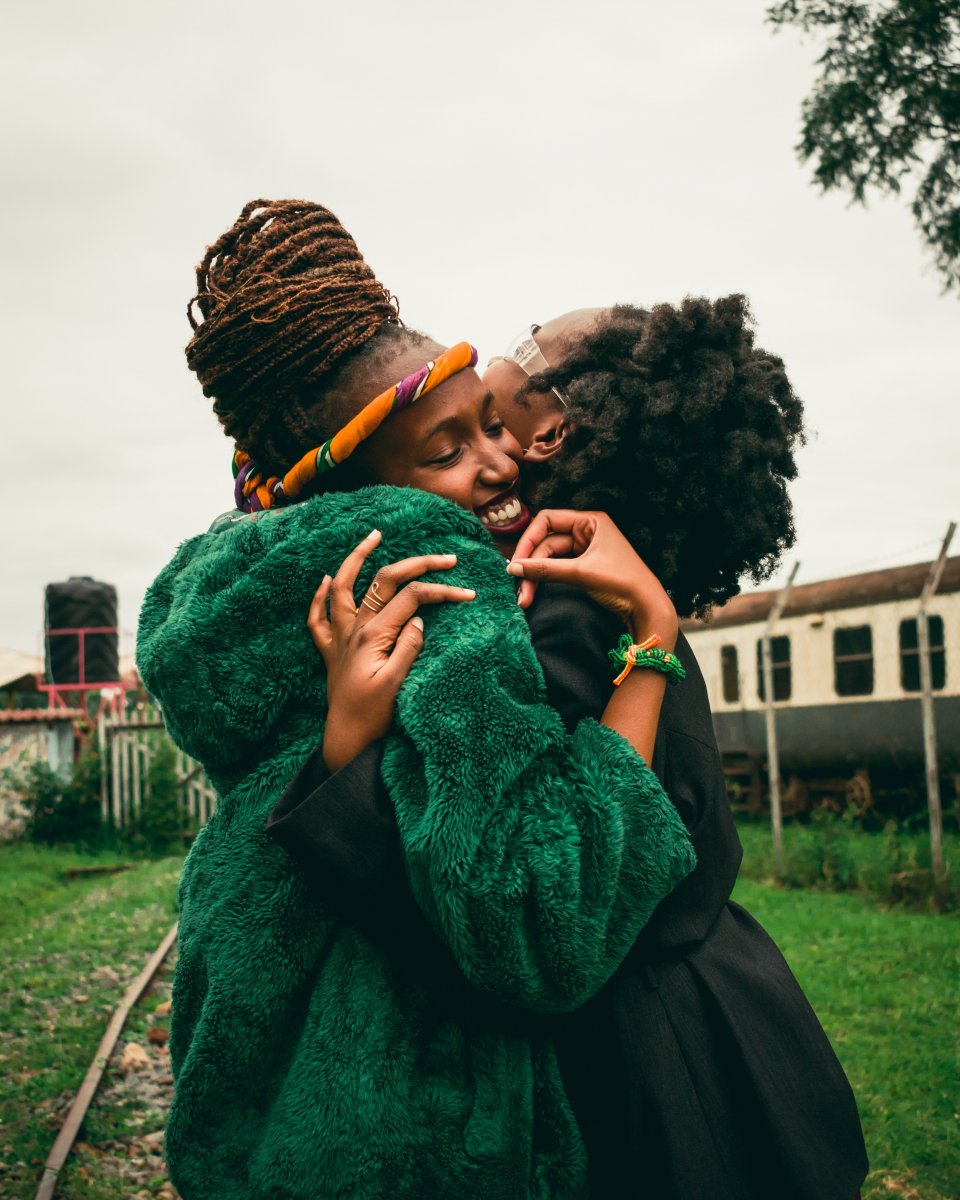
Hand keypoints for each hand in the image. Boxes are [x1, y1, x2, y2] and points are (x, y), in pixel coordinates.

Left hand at [310, 529, 475, 771]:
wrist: (346, 740)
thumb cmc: (374, 716)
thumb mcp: (398, 683)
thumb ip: (408, 647)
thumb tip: (419, 620)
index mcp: (374, 635)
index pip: (412, 599)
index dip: (442, 591)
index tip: (468, 593)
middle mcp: (355, 630)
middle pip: (384, 582)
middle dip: (416, 564)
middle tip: (446, 558)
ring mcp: (341, 639)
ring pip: (343, 587)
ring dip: (356, 559)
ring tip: (372, 536)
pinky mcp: (332, 652)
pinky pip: (318, 619)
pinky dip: (319, 597)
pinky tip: (325, 580)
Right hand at [507, 510, 676, 646]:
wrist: (646, 607)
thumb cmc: (622, 582)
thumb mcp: (582, 572)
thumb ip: (545, 569)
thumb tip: (513, 567)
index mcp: (590, 521)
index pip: (548, 520)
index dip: (529, 538)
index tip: (516, 561)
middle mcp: (587, 531)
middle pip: (546, 542)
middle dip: (531, 564)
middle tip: (518, 584)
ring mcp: (585, 550)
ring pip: (549, 558)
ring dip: (535, 576)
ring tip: (525, 596)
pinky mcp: (584, 568)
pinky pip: (557, 569)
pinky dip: (545, 579)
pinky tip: (533, 591)